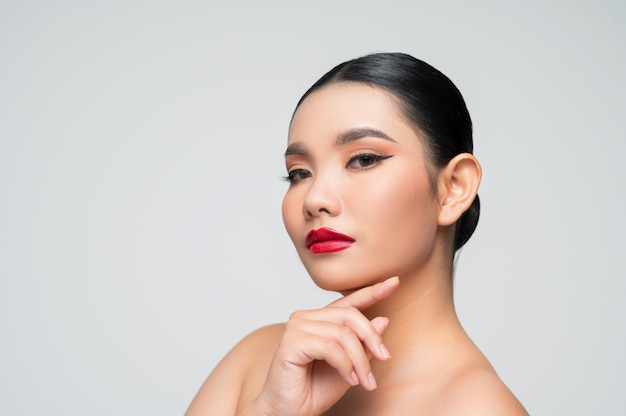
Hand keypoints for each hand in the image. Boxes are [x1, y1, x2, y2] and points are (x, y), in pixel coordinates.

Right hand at [242, 276, 398, 415]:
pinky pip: (330, 347)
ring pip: (342, 333)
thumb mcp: (350, 366)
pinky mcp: (291, 342)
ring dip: (360, 360)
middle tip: (385, 358)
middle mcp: (306, 318)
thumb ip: (363, 344)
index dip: (372, 291)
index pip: (348, 302)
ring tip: (365, 381)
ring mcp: (296, 327)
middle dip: (371, 338)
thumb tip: (383, 319)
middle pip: (350, 315)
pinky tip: (350, 379)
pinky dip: (345, 365)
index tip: (394, 281)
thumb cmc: (314, 390)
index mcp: (319, 320)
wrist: (289, 412)